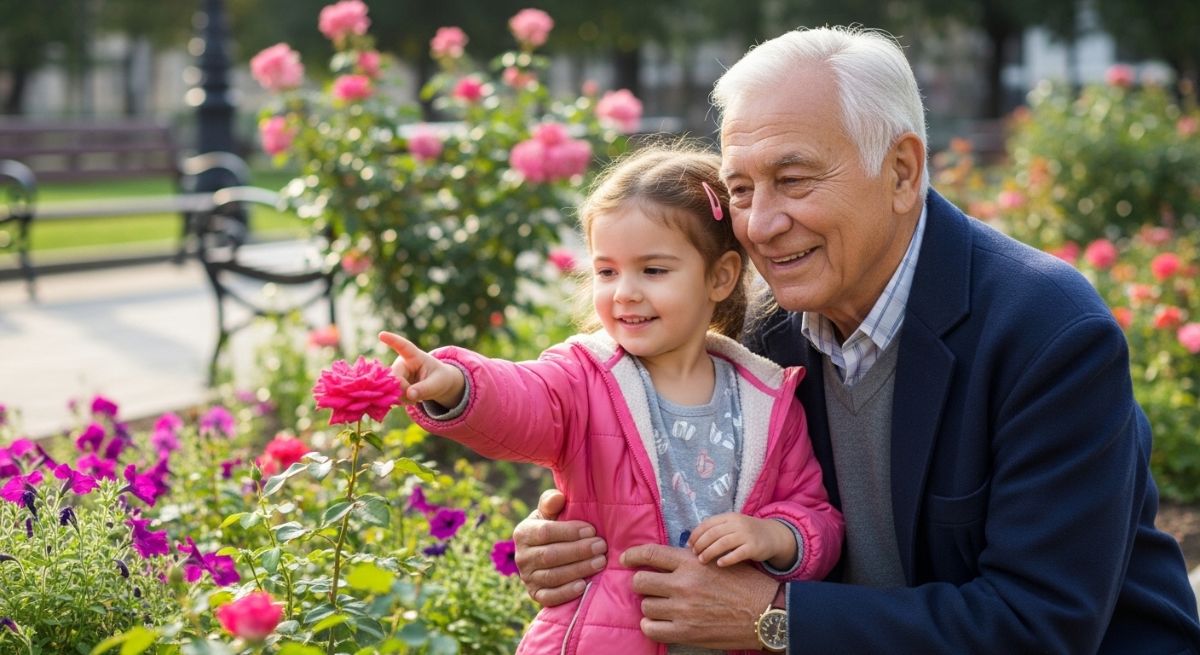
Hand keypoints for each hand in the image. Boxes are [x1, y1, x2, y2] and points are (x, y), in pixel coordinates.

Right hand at [378, 331, 464, 407]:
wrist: (437, 384)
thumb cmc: (439, 379)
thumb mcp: (437, 384)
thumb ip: (425, 389)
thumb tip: (410, 395)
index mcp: (414, 356)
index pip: (403, 346)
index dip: (392, 340)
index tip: (381, 334)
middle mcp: (401, 363)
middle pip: (394, 377)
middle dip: (403, 390)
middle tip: (416, 399)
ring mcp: (394, 373)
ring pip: (391, 388)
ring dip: (403, 397)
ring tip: (416, 397)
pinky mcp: (391, 384)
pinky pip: (390, 394)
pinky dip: (400, 400)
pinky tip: (409, 399)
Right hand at [513, 489, 607, 606]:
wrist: (546, 554)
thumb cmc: (554, 528)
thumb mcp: (550, 513)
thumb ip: (552, 502)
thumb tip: (558, 498)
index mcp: (523, 533)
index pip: (546, 532)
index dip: (570, 532)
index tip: (592, 530)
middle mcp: (521, 557)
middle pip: (551, 555)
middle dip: (579, 551)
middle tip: (601, 546)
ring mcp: (527, 578)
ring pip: (552, 576)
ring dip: (578, 569)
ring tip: (600, 562)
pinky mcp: (535, 595)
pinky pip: (549, 597)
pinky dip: (566, 593)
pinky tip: (583, 585)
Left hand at [622, 544, 776, 649]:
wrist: (765, 613)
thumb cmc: (744, 584)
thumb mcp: (718, 560)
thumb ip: (690, 560)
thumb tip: (663, 560)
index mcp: (691, 563)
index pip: (649, 554)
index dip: (632, 556)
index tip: (625, 559)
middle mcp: (683, 584)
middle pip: (640, 581)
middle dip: (642, 583)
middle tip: (650, 587)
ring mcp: (683, 610)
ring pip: (645, 606)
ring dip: (651, 605)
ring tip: (662, 605)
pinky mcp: (686, 632)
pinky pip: (651, 629)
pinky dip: (651, 626)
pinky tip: (659, 623)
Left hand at [688, 512, 796, 569]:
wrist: (773, 536)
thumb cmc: (747, 533)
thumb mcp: (733, 526)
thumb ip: (717, 530)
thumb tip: (693, 541)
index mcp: (729, 517)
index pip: (708, 524)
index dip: (696, 534)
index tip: (689, 545)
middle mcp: (737, 524)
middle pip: (713, 533)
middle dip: (701, 544)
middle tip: (694, 554)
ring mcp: (746, 535)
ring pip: (723, 543)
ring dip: (709, 552)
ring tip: (702, 560)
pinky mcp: (754, 547)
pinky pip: (738, 554)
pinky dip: (727, 559)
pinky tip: (719, 564)